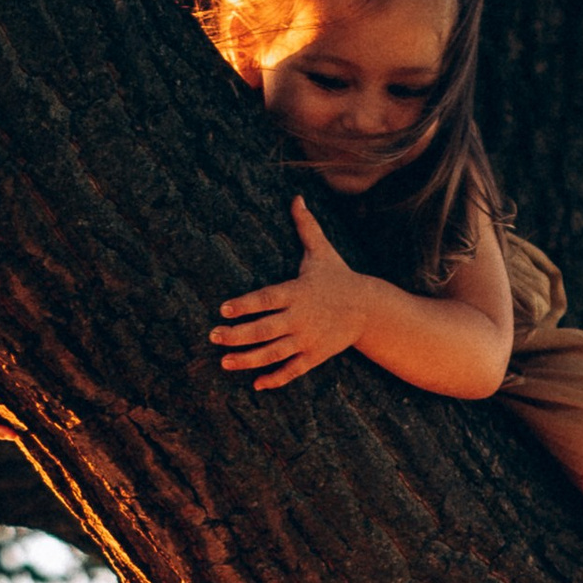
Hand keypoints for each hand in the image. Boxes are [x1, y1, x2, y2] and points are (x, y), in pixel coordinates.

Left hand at [209, 199, 376, 389]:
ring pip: (274, 353)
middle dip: (237, 335)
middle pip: (264, 329)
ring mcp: (307, 339)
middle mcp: (299, 317)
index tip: (223, 309)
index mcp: (296, 291)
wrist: (369, 308)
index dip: (244, 305)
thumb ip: (305, 226)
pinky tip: (257, 384)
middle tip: (213, 336)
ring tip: (225, 362)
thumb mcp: (321, 251)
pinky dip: (276, 379)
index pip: (266, 298)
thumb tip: (297, 197)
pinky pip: (293, 370)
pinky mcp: (315, 355)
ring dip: (248, 360)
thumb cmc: (338, 277)